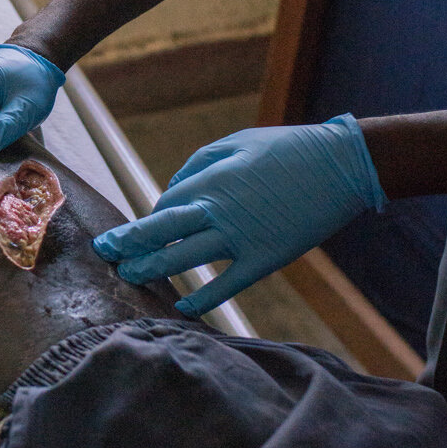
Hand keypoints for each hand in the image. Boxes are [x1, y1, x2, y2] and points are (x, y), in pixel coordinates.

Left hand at [91, 114, 384, 315]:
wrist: (342, 165)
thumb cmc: (288, 148)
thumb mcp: (237, 141)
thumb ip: (199, 163)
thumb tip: (171, 190)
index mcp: (211, 179)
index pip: (164, 205)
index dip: (150, 219)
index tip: (142, 231)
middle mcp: (218, 210)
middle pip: (161, 231)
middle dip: (129, 243)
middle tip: (105, 253)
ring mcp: (241, 237)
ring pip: (184, 259)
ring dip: (152, 268)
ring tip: (129, 276)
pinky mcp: (266, 258)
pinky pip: (228, 284)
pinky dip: (203, 297)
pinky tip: (181, 306)